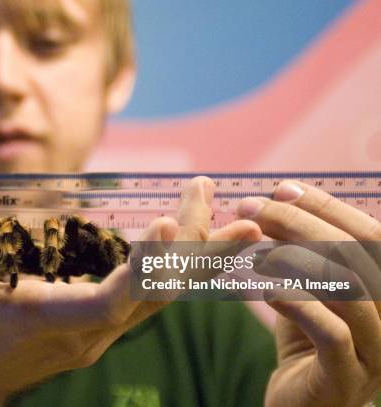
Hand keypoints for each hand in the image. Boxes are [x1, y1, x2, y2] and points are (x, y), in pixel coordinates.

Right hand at [0, 177, 260, 406]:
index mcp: (48, 321)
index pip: (110, 303)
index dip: (143, 270)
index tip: (168, 224)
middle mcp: (87, 331)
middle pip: (156, 297)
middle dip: (199, 258)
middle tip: (244, 217)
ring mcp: (100, 330)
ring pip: (162, 295)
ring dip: (200, 257)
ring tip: (233, 214)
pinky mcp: (102, 322)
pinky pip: (152, 294)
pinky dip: (179, 265)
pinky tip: (198, 236)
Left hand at [237, 181, 380, 406]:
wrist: (302, 403)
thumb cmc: (306, 337)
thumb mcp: (309, 286)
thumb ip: (305, 250)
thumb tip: (280, 197)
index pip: (369, 233)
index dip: (325, 206)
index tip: (280, 190)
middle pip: (357, 254)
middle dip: (299, 223)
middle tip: (250, 209)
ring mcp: (378, 352)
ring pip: (349, 289)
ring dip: (295, 258)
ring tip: (253, 248)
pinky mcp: (347, 379)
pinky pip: (333, 334)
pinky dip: (300, 305)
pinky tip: (266, 291)